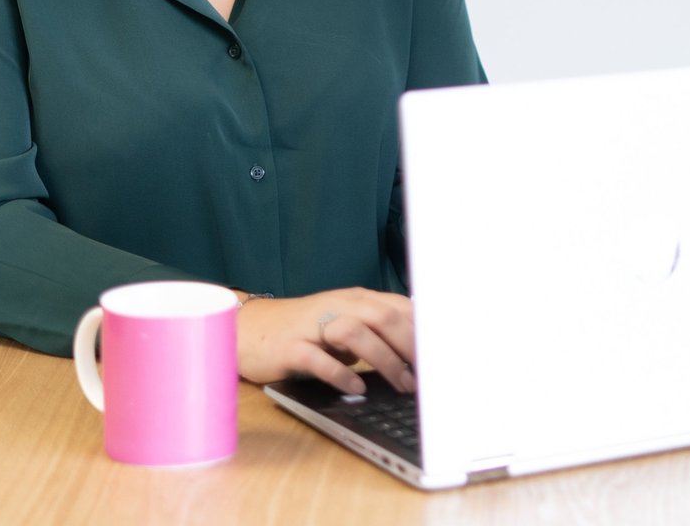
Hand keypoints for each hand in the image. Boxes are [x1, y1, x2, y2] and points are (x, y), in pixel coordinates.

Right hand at [236, 287, 414, 395]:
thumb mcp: (343, 325)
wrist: (248, 330)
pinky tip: (356, 389)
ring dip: (383, 360)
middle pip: (383, 316)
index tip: (441, 356)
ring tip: (400, 384)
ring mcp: (313, 325)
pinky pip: (319, 359)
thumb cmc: (304, 331)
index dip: (423, 331)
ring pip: (355, 333)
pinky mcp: (290, 347)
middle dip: (410, 346)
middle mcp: (337, 306)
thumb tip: (416, 355)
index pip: (399, 307)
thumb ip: (375, 333)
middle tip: (425, 376)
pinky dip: (341, 374)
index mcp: (356, 300)